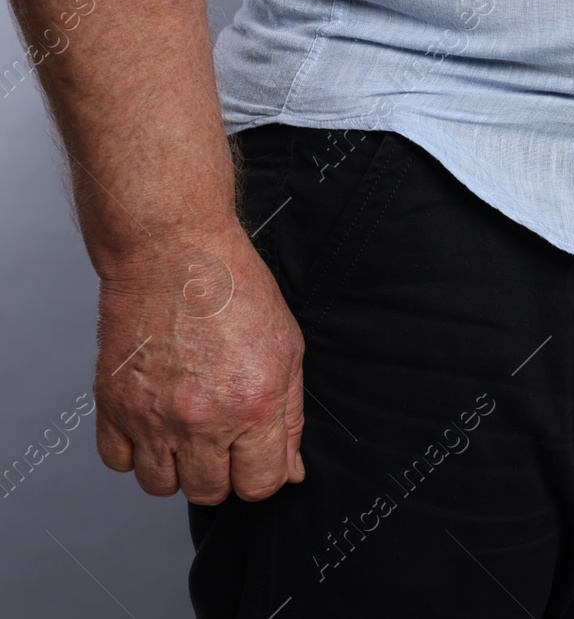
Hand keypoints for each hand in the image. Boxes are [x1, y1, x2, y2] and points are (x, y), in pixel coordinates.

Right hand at [93, 226, 305, 503]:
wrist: (174, 253)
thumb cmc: (234, 290)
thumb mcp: (288, 350)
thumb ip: (290, 418)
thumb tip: (289, 469)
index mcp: (254, 406)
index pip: (260, 485)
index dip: (263, 475)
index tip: (258, 458)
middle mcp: (201, 419)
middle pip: (209, 491)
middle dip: (222, 473)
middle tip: (224, 440)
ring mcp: (151, 416)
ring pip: (161, 486)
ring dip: (177, 467)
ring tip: (188, 432)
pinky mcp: (113, 404)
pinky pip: (117, 461)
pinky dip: (135, 451)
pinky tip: (153, 423)